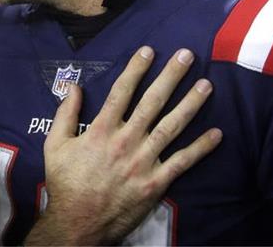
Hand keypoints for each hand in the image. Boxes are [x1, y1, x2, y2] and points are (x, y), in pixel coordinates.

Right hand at [26, 46, 221, 245]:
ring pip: (171, 127)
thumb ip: (65, 113)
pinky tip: (216, 133)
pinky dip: (200, 148)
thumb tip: (73, 86)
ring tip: (206, 85)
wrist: (77, 222)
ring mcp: (143, 161)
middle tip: (186, 56)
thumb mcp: (55, 144)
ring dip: (191, 104)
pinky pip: (182, 162)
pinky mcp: (156, 182)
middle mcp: (125, 140)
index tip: (148, 51)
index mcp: (101, 130)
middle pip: (152, 102)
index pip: (121, 91)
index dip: (136, 69)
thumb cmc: (65, 182)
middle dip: (171, 76)